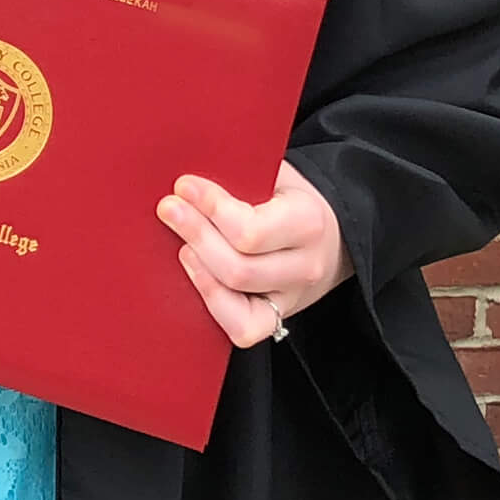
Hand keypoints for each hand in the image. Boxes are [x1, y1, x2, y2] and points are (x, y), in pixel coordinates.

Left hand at [156, 161, 350, 348]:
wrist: (330, 235)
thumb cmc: (289, 197)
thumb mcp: (277, 174)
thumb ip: (241, 170)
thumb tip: (188, 176)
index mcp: (309, 221)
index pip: (252, 229)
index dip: (211, 208)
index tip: (183, 186)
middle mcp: (305, 266)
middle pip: (239, 267)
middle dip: (196, 235)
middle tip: (168, 209)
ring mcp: (292, 297)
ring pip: (236, 293)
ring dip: (199, 265)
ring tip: (181, 242)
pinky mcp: (278, 317)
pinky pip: (244, 328)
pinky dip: (214, 303)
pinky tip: (196, 274)